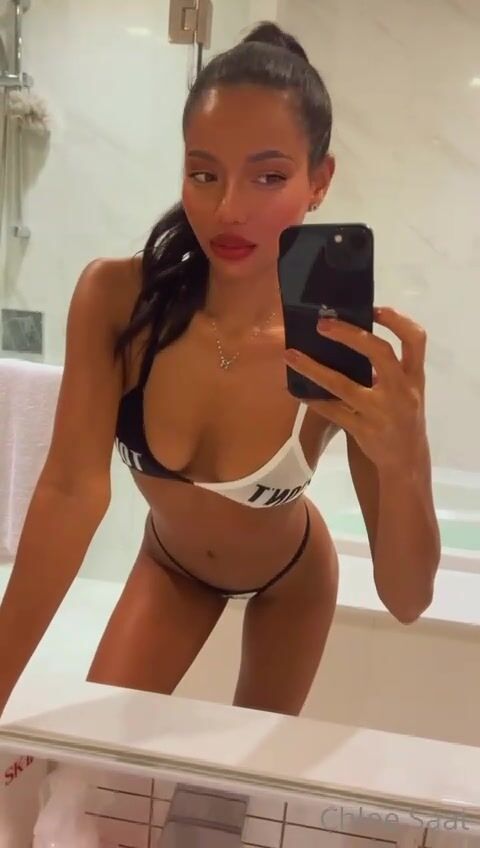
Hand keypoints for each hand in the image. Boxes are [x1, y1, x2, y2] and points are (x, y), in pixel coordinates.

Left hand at [284, 306, 427, 470]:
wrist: (406, 460)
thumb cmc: (402, 416)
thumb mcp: (407, 391)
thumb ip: (387, 368)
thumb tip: (347, 338)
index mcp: (414, 377)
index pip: (415, 340)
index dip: (396, 321)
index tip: (374, 309)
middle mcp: (402, 391)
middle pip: (380, 353)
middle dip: (350, 335)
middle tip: (322, 324)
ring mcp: (382, 412)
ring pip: (343, 385)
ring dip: (314, 368)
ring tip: (291, 355)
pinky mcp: (364, 431)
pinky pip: (332, 411)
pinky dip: (313, 400)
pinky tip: (297, 391)